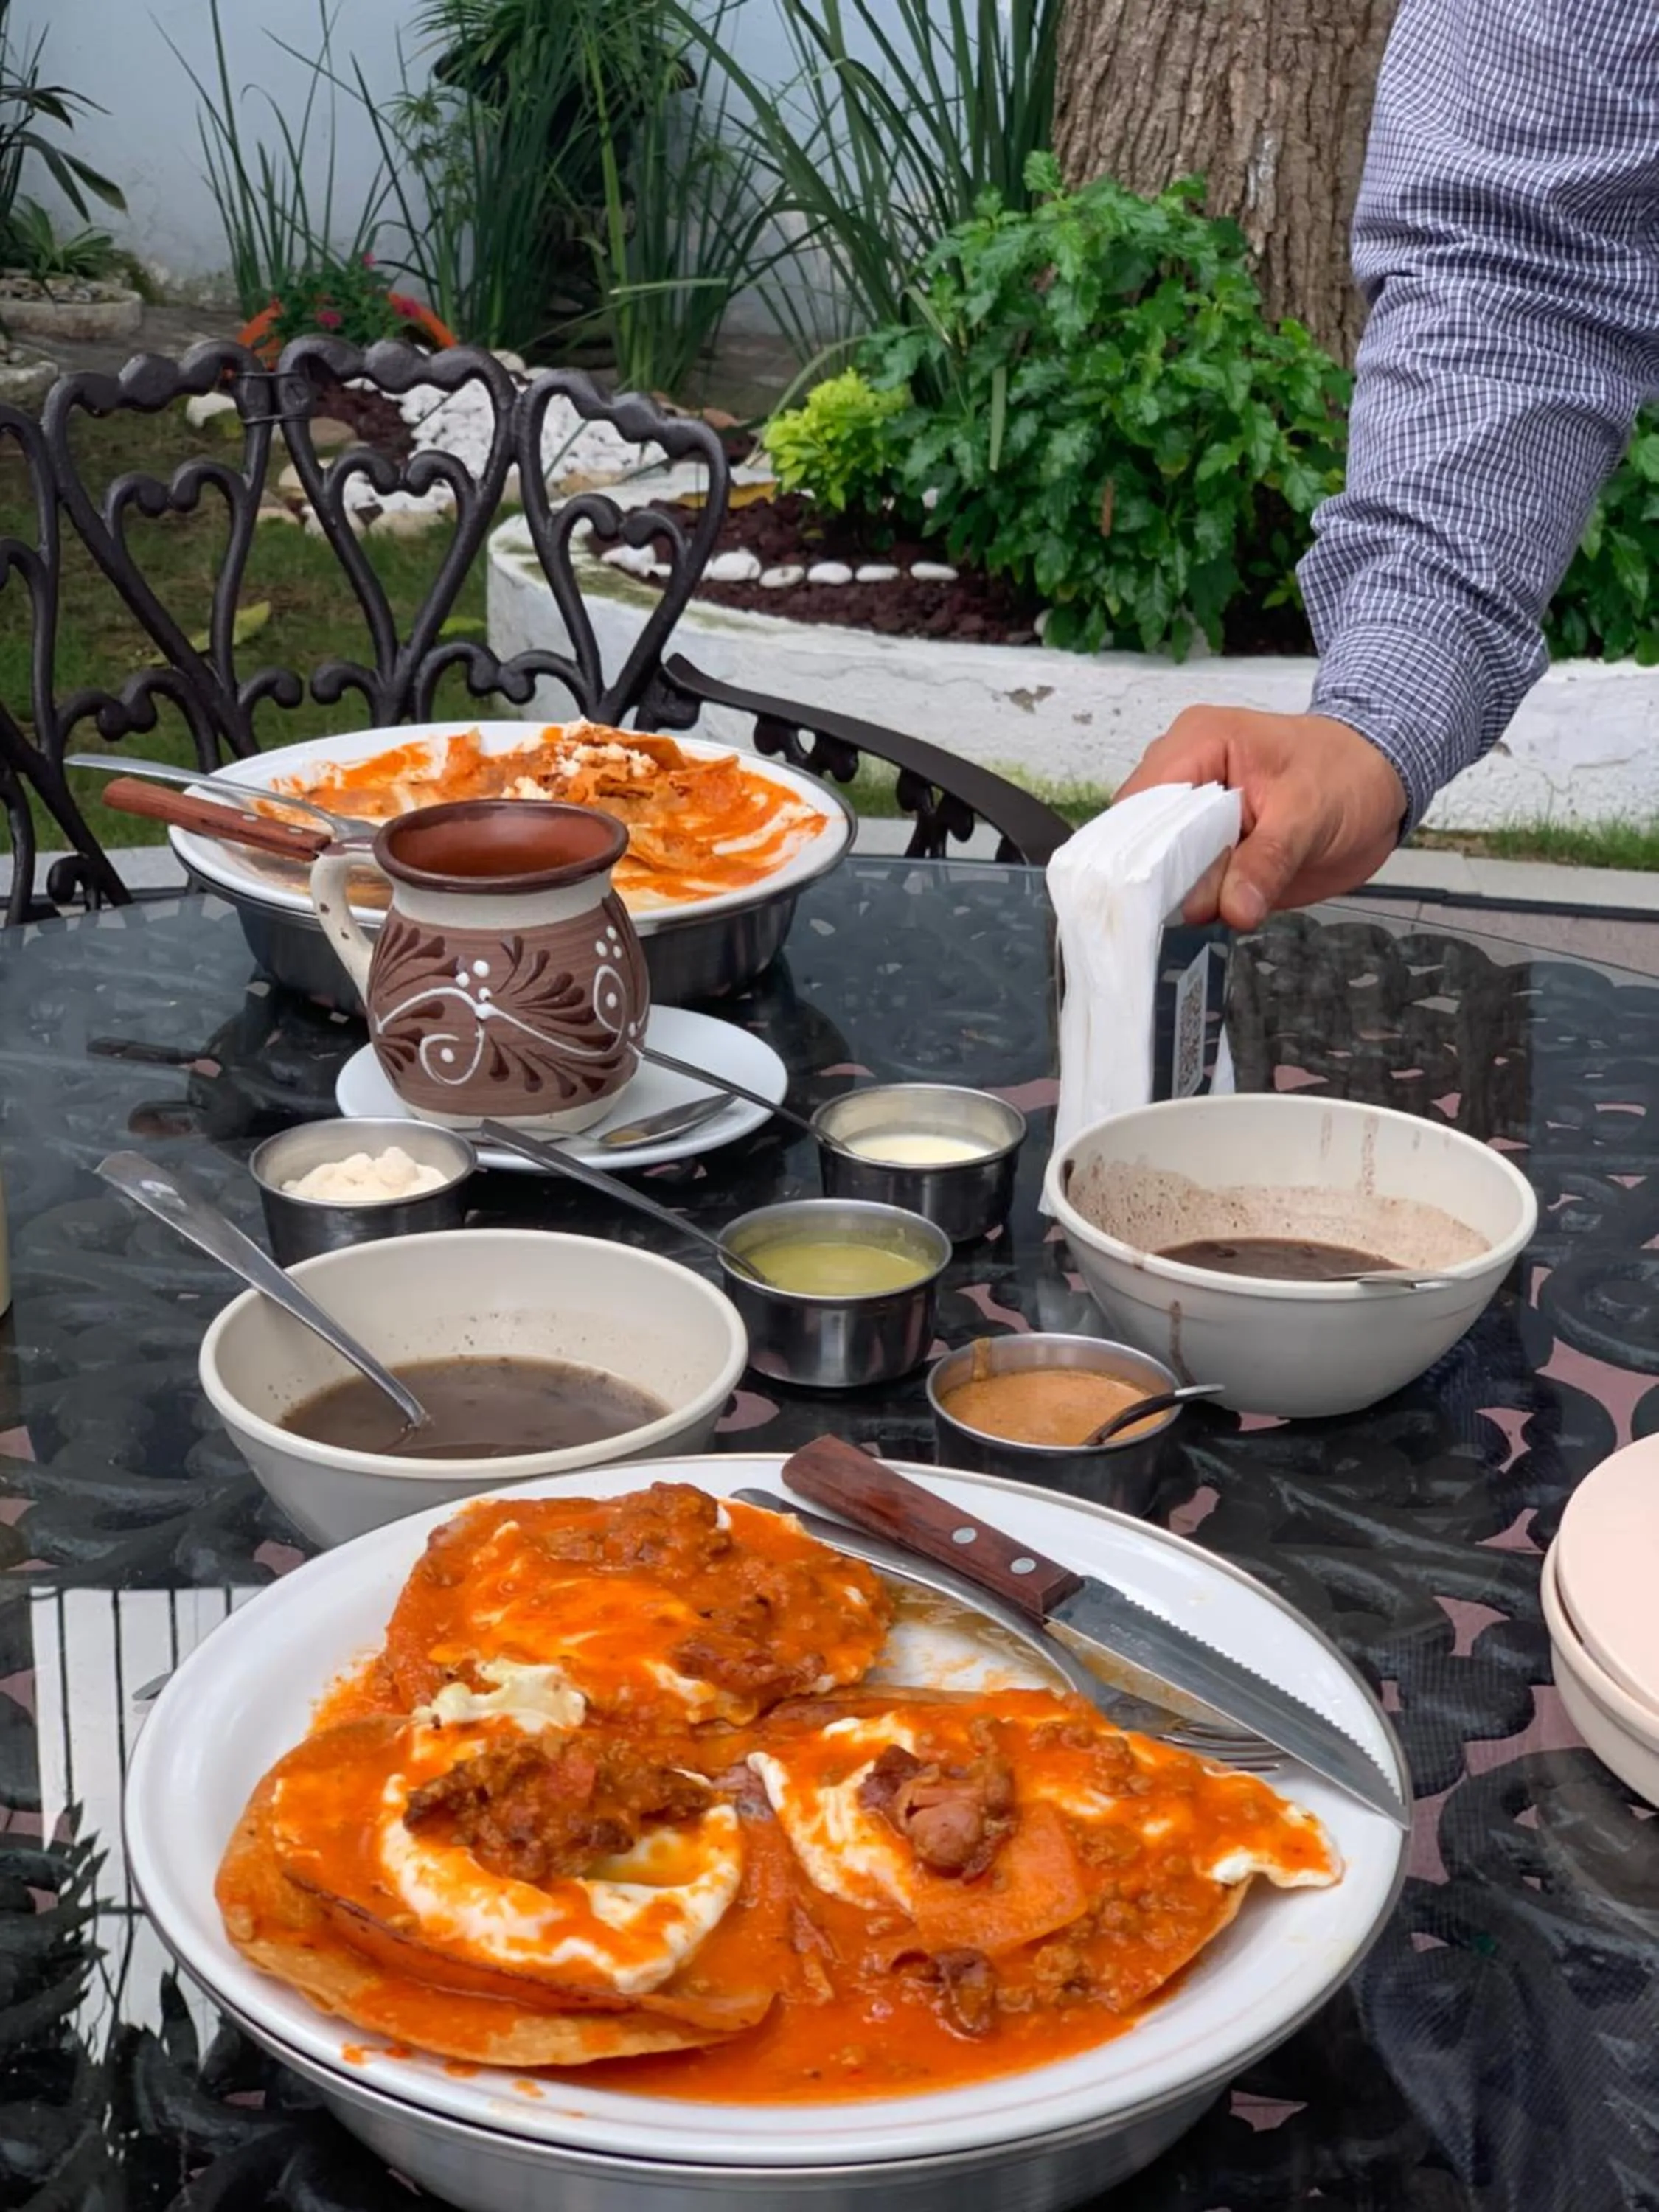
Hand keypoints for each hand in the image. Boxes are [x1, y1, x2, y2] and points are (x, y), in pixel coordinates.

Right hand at [1113, 707, 1408, 929]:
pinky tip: (1201, 920)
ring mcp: (1194, 815)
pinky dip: (1191, 903)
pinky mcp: (1208, 848)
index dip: (1138, 849)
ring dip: (1172, 896)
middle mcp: (1184, 776)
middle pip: (1139, 835)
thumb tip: (1233, 909)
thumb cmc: (1348, 776)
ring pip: (1157, 863)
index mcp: (1199, 743)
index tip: (1145, 899)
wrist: (1379, 785)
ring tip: (1188, 922)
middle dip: (1154, 878)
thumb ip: (1268, 861)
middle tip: (1172, 918)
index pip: (1142, 801)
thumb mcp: (1311, 813)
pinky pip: (1184, 881)